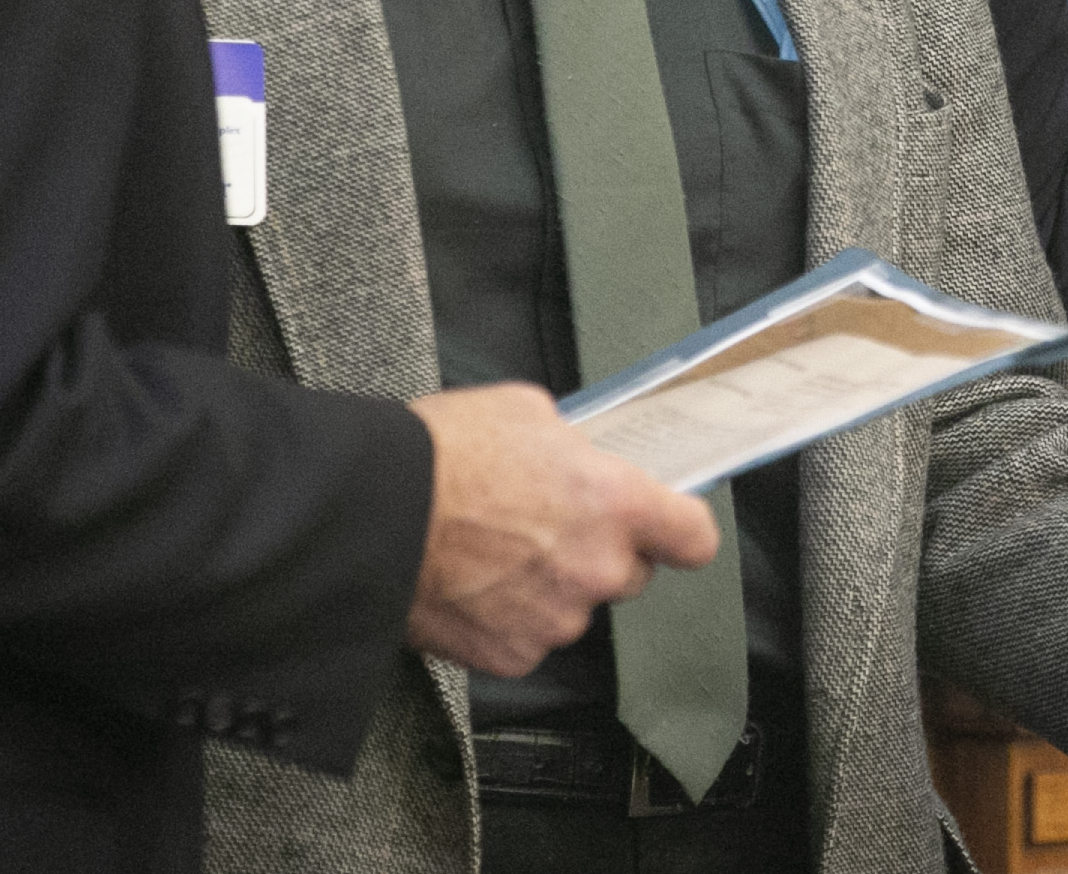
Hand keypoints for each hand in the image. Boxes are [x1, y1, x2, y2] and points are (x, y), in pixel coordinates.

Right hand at [405, 383, 720, 676]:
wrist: (373, 514)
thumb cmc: (441, 455)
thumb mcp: (526, 412)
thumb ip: (573, 446)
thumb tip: (580, 457)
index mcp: (613, 504)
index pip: (694, 538)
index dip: (681, 532)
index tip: (672, 529)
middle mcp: (596, 568)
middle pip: (630, 574)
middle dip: (600, 554)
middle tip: (550, 528)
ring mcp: (556, 619)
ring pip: (574, 607)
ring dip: (550, 587)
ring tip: (496, 553)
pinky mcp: (513, 655)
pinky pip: (528, 636)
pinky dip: (508, 618)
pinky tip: (475, 585)